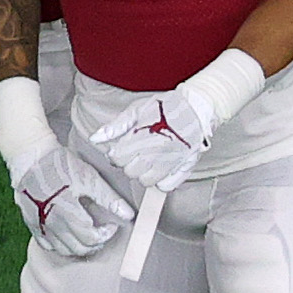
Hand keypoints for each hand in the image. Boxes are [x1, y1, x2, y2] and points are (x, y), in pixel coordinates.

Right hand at [7, 140, 132, 256]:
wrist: (30, 158)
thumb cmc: (60, 165)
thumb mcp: (89, 178)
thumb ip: (109, 199)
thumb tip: (128, 215)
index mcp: (69, 213)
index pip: (91, 238)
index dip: (106, 235)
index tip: (111, 226)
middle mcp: (53, 224)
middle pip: (79, 248)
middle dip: (95, 244)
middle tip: (102, 232)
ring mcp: (41, 226)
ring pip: (64, 250)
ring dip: (79, 247)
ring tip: (87, 235)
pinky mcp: (32, 224)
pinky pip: (47, 245)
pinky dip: (61, 245)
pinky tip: (68, 235)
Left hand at [89, 87, 216, 192]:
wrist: (197, 107)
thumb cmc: (167, 107)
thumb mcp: (137, 110)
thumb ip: (115, 126)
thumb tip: (95, 138)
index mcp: (141, 138)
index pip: (118, 159)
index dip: (117, 154)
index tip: (122, 149)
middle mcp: (155, 154)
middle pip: (130, 172)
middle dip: (129, 163)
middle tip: (136, 153)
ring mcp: (170, 163)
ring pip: (146, 181)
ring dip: (144, 173)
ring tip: (148, 160)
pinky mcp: (183, 168)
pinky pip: (166, 186)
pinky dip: (161, 181)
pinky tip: (161, 168)